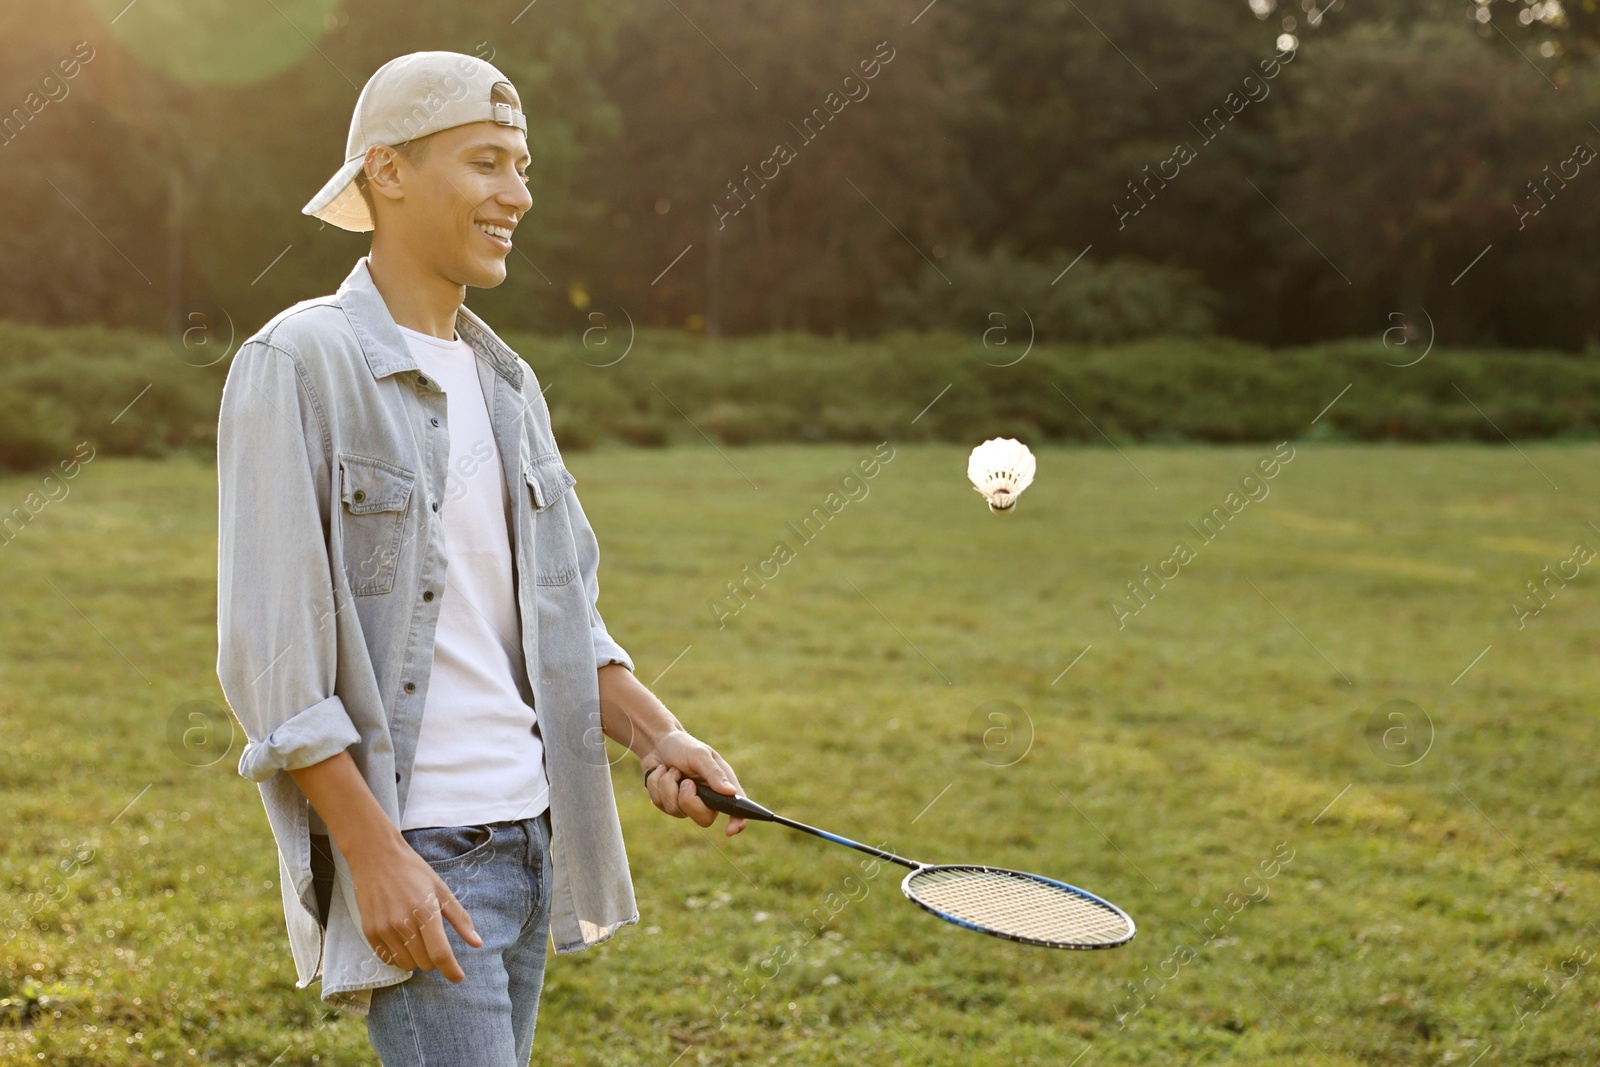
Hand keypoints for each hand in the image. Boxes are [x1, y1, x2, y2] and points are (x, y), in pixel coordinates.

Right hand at [346, 838, 482, 980]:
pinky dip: (398, 956)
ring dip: (416, 959)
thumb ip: (460, 918)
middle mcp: (403, 923)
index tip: (458, 978)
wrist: (377, 858)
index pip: (441, 953)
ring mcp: (384, 929)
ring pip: (406, 964)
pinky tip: (402, 941)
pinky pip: (387, 959)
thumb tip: (477, 943)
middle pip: (424, 963)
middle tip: (434, 942)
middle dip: (434, 959)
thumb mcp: (441, 890)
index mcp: (426, 912)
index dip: (451, 970)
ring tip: (417, 940)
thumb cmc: (414, 872)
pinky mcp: (369, 932)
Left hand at [640, 730, 746, 835]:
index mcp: (721, 785)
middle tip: (685, 782)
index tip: (729, 831)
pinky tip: (660, 772)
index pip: (736, 809)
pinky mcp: (668, 803)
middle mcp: (706, 798)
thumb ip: (714, 773)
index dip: (737, 822)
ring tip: (671, 769)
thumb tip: (731, 792)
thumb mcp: (700, 755)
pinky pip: (660, 803)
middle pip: (703, 819)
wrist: (658, 743)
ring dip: (668, 784)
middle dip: (688, 800)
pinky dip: (657, 783)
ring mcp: (686, 804)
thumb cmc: (684, 746)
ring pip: (676, 810)